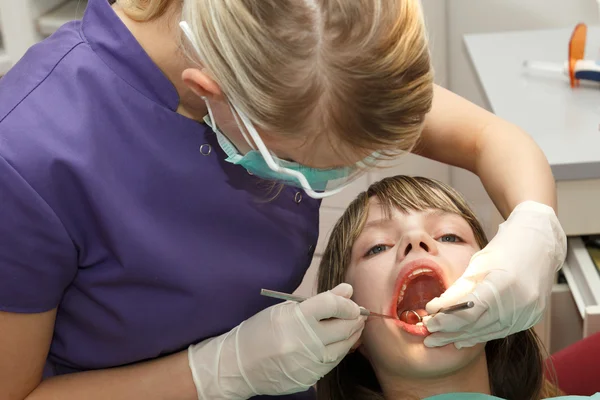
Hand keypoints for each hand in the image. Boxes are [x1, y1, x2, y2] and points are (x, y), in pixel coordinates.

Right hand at [187, 283, 364, 398]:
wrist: (238, 366)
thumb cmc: (260, 331)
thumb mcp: (285, 309)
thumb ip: (319, 301)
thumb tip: (347, 291)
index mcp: (296, 319)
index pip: (332, 305)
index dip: (346, 303)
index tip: (350, 302)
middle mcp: (305, 342)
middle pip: (344, 327)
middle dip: (354, 318)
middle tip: (356, 313)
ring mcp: (309, 363)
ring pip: (344, 347)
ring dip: (351, 335)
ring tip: (350, 326)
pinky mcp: (310, 378)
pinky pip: (333, 362)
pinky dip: (339, 350)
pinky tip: (336, 343)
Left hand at [423, 201, 566, 348]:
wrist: (540, 243)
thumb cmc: (505, 248)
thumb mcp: (478, 264)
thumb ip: (457, 290)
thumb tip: (433, 309)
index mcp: (503, 284)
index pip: (469, 311)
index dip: (446, 320)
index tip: (428, 322)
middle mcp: (520, 303)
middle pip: (477, 325)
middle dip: (449, 332)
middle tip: (427, 335)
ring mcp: (528, 313)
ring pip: (488, 332)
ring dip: (461, 337)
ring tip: (439, 339)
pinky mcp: (531, 318)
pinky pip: (500, 331)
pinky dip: (479, 335)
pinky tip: (461, 339)